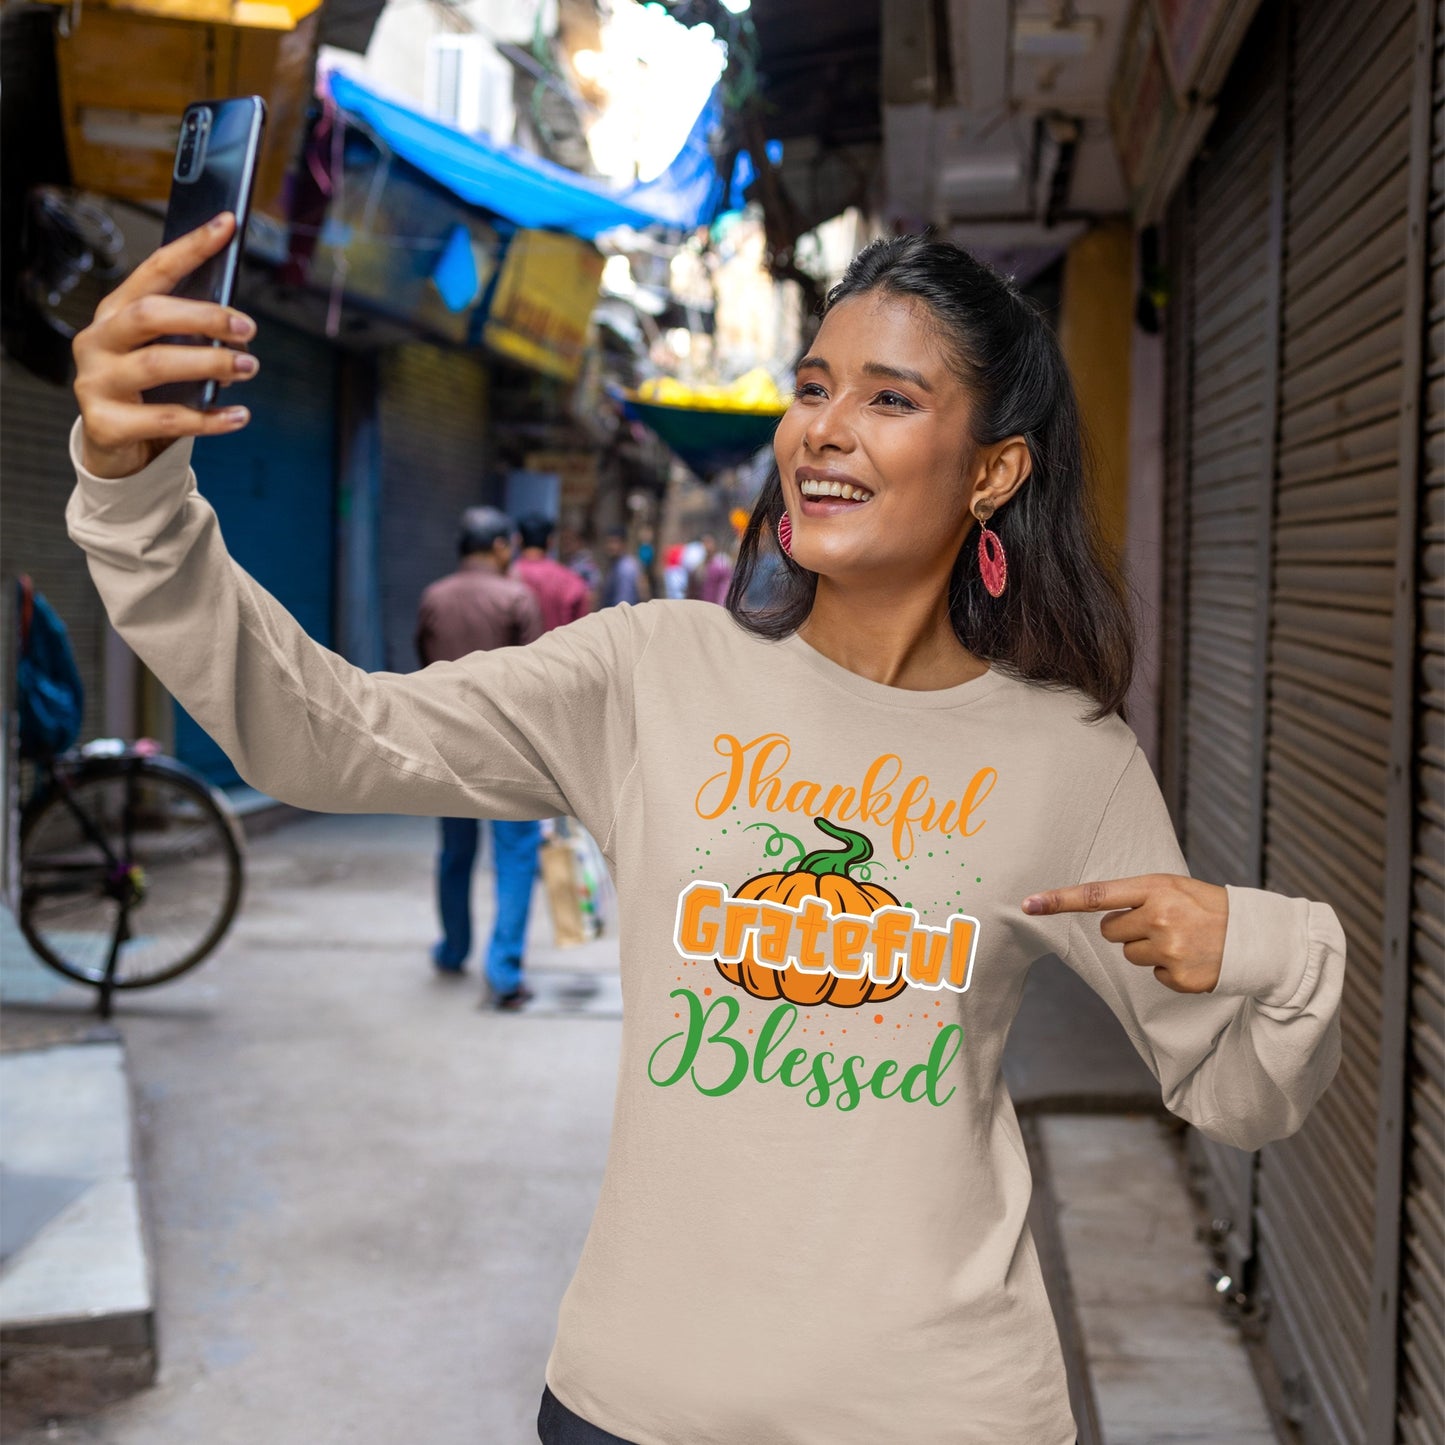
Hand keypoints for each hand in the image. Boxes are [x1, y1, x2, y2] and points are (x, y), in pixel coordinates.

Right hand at [72, 212, 256, 477]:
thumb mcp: (168, 353)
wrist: (115, 445)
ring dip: (210, 364)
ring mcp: (96, 381)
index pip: (155, 270)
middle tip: (247, 327)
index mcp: (116, 313)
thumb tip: (239, 331)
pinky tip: (240, 416)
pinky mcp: (106, 423)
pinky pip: (166, 420)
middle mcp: (98, 340)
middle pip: (150, 314)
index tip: (226, 225)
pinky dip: (209, 419)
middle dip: (204, 316)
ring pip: (156, 365)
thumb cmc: (148, 390)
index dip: (191, 247)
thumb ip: (192, 336)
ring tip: (249, 367)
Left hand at [1020, 875, 1228, 993]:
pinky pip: (1153, 976)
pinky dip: (1169, 970)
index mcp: (1155, 888)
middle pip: (1110, 931)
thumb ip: (1137, 896)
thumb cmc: (1208, 906)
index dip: (1059, 900)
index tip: (1028, 904)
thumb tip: (1101, 917)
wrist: (1256, 936)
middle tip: (1161, 923)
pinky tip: (1192, 958)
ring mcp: (1170, 949)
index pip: (1096, 894)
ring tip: (1181, 939)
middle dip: (1128, 929)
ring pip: (1129, 955)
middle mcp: (1159, 917)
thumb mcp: (1173, 887)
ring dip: (1149, 949)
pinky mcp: (1179, 977)